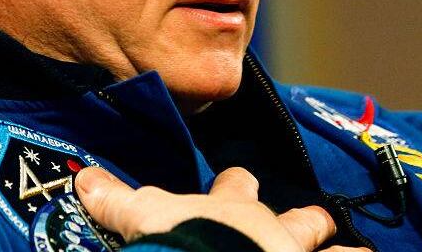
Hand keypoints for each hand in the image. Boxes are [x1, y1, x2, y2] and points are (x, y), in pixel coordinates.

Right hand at [75, 166, 369, 251]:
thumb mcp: (143, 217)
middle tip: (315, 218)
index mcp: (231, 207)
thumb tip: (83, 177)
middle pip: (296, 216)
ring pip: (328, 247)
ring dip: (337, 250)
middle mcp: (270, 226)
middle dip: (305, 219)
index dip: (236, 183)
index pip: (235, 186)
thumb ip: (116, 199)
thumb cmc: (184, 238)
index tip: (238, 179)